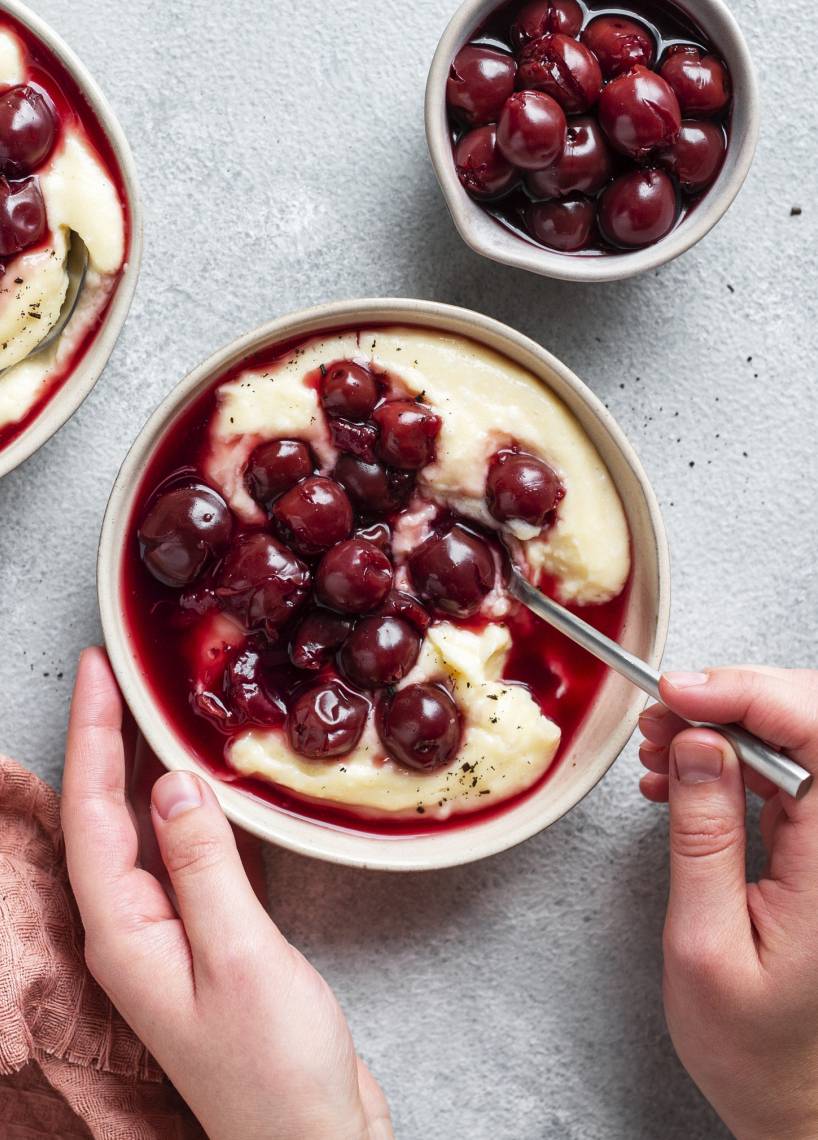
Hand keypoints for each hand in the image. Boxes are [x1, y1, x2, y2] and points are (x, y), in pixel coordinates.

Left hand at [61, 647, 392, 1139]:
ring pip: (148, 830)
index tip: (100, 669)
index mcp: (124, 932)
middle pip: (107, 814)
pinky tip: (212, 780)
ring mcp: (172, 933)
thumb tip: (172, 783)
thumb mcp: (240, 957)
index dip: (92, 734)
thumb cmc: (274, 1069)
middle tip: (124, 670)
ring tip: (160, 706)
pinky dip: (196, 806)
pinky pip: (191, 853)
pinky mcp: (213, 937)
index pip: (92, 813)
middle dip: (108, 738)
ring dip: (148, 766)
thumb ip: (203, 866)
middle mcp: (135, 928)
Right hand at [639, 667, 817, 1139]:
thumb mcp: (706, 942)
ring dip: (726, 727)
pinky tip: (684, 776)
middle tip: (660, 718)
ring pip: (797, 739)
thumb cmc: (753, 1044)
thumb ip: (704, 836)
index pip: (817, 735)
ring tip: (660, 748)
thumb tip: (700, 744)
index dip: (747, 695)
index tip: (678, 692)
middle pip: (811, 722)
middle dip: (732, 701)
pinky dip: (731, 759)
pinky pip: (786, 772)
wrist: (795, 1097)